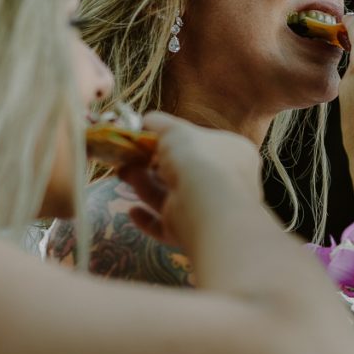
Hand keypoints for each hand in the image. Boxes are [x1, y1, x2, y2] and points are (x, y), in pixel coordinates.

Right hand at [117, 112, 261, 248]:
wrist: (207, 206)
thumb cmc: (197, 159)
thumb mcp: (175, 130)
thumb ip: (158, 124)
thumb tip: (144, 121)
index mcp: (232, 153)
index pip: (202, 144)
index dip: (174, 140)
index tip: (147, 138)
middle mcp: (225, 182)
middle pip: (183, 171)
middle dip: (151, 164)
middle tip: (127, 157)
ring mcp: (209, 210)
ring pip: (171, 196)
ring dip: (144, 185)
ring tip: (122, 173)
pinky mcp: (192, 233)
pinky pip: (166, 226)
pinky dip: (147, 219)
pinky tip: (131, 211)